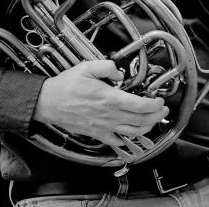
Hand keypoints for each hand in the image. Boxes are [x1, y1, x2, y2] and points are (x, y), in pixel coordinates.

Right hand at [32, 60, 167, 145]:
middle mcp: (108, 115)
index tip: (160, 100)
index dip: (155, 105)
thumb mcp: (87, 67)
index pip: (140, 105)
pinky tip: (133, 133)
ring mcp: (103, 127)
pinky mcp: (96, 134)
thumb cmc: (65, 86)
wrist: (46, 102)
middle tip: (162, 110)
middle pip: (141, 120)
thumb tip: (120, 73)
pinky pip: (116, 141)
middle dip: (156, 116)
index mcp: (109, 98)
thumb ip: (107, 67)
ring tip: (153, 121)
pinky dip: (128, 139)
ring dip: (147, 128)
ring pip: (132, 133)